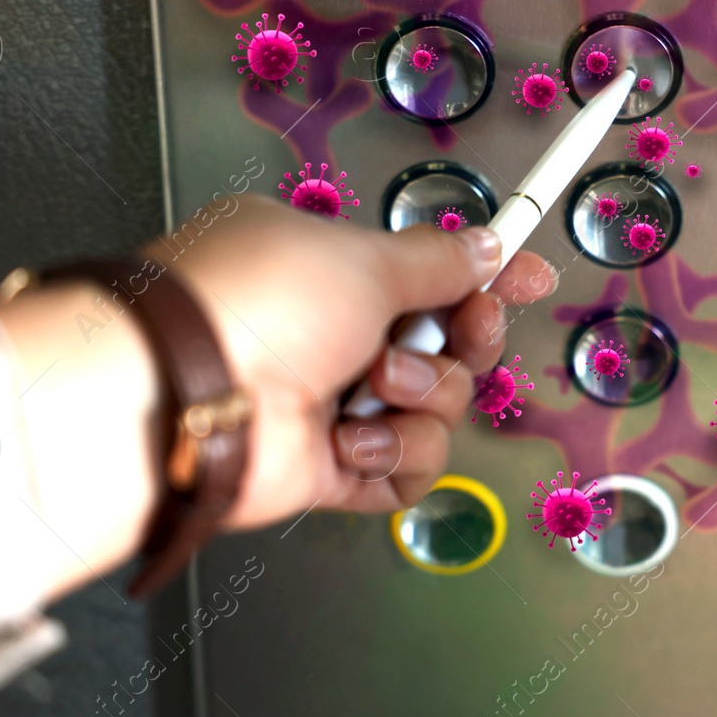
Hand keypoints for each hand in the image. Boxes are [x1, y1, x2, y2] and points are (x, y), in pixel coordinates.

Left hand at [0, 194, 558, 599]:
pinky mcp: (332, 470)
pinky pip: (407, 470)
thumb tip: (489, 245)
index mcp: (329, 267)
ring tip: (370, 389)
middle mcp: (333, 333)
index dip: (487, 275)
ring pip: (436, 407)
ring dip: (420, 396)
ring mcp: (333, 404)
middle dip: (467, 339)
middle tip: (459, 333)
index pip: (429, 269)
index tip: (535, 275)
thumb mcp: (363, 260)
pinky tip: (351, 444)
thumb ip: (438, 260)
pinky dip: (391, 457)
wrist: (181, 401)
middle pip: (448, 342)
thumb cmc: (261, 304)